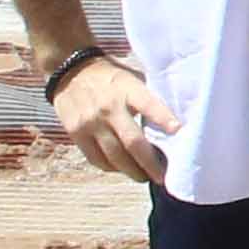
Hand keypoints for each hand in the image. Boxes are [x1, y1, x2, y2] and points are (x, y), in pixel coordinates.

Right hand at [45, 53, 178, 183]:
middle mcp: (108, 107)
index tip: (178, 131)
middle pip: (133, 142)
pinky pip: (97, 159)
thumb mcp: (130, 78)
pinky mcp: (76, 133)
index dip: (164, 118)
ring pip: (115, 157)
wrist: (70, 71)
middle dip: (150, 164)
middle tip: (162, 177)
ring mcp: (90, 122)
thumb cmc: (109, 78)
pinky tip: (121, 168)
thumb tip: (170, 123)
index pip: (148, 104)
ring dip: (133, 171)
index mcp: (126, 88)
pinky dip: (112, 168)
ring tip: (144, 177)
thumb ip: (147, 97)